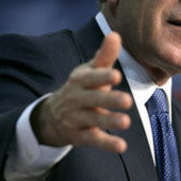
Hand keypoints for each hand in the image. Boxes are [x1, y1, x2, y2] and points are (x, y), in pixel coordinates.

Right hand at [30, 32, 132, 152]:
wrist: (52, 117)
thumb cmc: (80, 89)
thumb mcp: (89, 72)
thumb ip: (104, 56)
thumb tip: (116, 34)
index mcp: (79, 80)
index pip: (90, 77)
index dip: (102, 76)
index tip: (116, 75)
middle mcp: (76, 99)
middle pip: (92, 98)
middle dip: (109, 99)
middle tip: (128, 100)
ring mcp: (77, 118)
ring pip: (94, 119)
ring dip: (110, 120)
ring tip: (126, 122)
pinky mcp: (80, 136)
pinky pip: (94, 139)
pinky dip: (107, 144)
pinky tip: (122, 146)